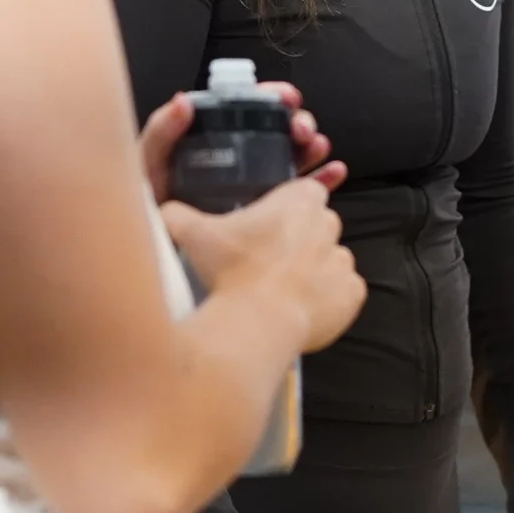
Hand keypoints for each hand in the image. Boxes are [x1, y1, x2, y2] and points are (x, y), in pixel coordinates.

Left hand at [136, 82, 345, 202]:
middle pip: (279, 130)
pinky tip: (335, 173)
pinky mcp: (271, 213)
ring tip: (319, 147)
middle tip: (301, 130)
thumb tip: (183, 101)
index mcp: (215, 139)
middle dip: (298, 121)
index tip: (285, 97)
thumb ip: (161, 134)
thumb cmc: (151, 207)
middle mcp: (241, 157)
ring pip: (296, 157)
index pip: (249, 108)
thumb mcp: (148, 166)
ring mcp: (258, 184)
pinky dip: (323, 180)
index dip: (271, 96)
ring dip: (313, 146)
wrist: (159, 255)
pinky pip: (303, 194)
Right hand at [162, 178, 364, 352]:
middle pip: (319, 225)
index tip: (269, 227)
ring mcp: (344, 260)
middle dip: (300, 240)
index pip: (306, 190)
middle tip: (267, 262)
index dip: (289, 208)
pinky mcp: (353, 294)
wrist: (259, 322)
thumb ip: (175, 215)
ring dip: (313, 272)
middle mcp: (329, 223)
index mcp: (301, 199)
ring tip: (281, 291)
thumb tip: (160, 211)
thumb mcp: (194, 234)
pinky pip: (343, 293)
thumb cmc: (231, 271)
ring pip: (331, 260)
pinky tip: (301, 310)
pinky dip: (328, 301)